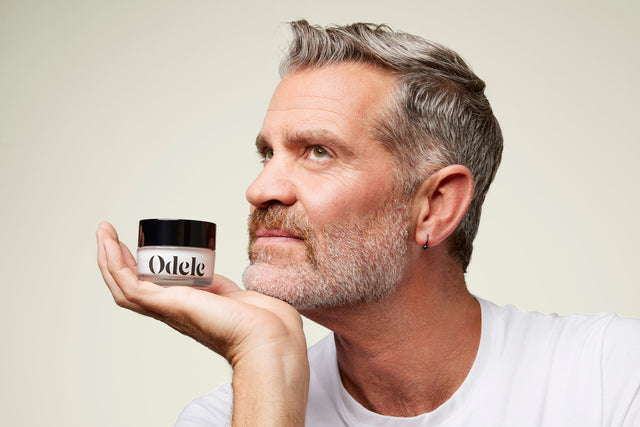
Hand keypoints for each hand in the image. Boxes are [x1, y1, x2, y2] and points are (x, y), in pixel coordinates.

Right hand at [96, 222, 308, 424]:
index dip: (136, 267)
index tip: (134, 244)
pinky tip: (110, 245)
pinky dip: (115, 264)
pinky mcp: (168, 304)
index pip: (150, 288)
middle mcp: (172, 310)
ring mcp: (168, 309)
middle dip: (116, 259)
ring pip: (123, 286)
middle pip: (130, 286)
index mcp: (186, 307)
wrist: (269, 335)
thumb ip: (219, 288)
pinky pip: (129, 285)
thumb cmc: (260, 320)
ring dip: (108, 259)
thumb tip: (216, 281)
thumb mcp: (232, 295)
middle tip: (108, 234)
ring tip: (103, 233)